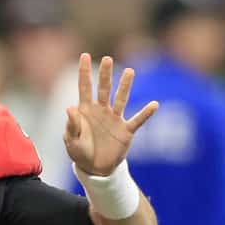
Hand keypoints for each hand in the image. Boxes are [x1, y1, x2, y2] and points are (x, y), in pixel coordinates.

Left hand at [64, 53, 158, 175]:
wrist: (95, 168)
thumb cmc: (80, 152)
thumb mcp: (71, 141)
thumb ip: (72, 125)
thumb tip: (70, 107)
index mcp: (86, 111)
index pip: (85, 88)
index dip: (84, 72)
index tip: (84, 55)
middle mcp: (101, 111)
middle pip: (104, 89)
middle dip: (106, 74)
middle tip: (108, 59)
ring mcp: (115, 119)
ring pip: (121, 99)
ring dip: (125, 86)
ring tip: (130, 71)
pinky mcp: (126, 131)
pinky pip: (137, 120)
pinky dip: (145, 113)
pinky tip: (154, 105)